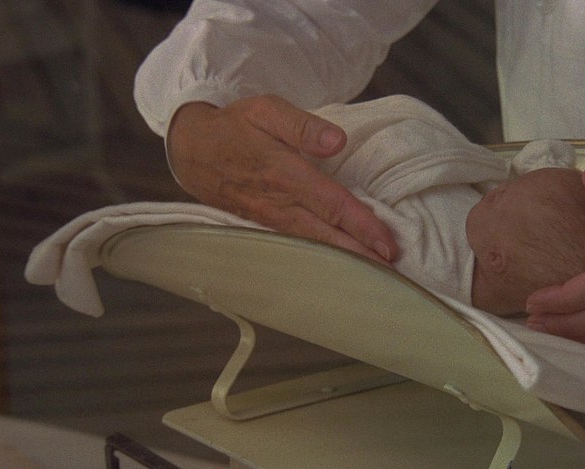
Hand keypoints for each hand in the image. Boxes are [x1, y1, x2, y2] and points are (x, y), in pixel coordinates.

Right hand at [167, 95, 398, 263]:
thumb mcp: (266, 110)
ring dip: (345, 262)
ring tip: (375, 275)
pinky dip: (322, 259)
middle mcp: (280, 203)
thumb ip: (302, 125)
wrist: (191, 148)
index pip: (333, 204)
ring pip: (313, 246)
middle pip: (327, 236)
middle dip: (361, 257)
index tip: (388, 244)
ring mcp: (271, 219)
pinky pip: (299, 246)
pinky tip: (340, 266)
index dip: (362, 226)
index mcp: (285, 173)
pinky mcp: (265, 226)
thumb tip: (337, 141)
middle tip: (393, 273)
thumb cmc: (235, 126)